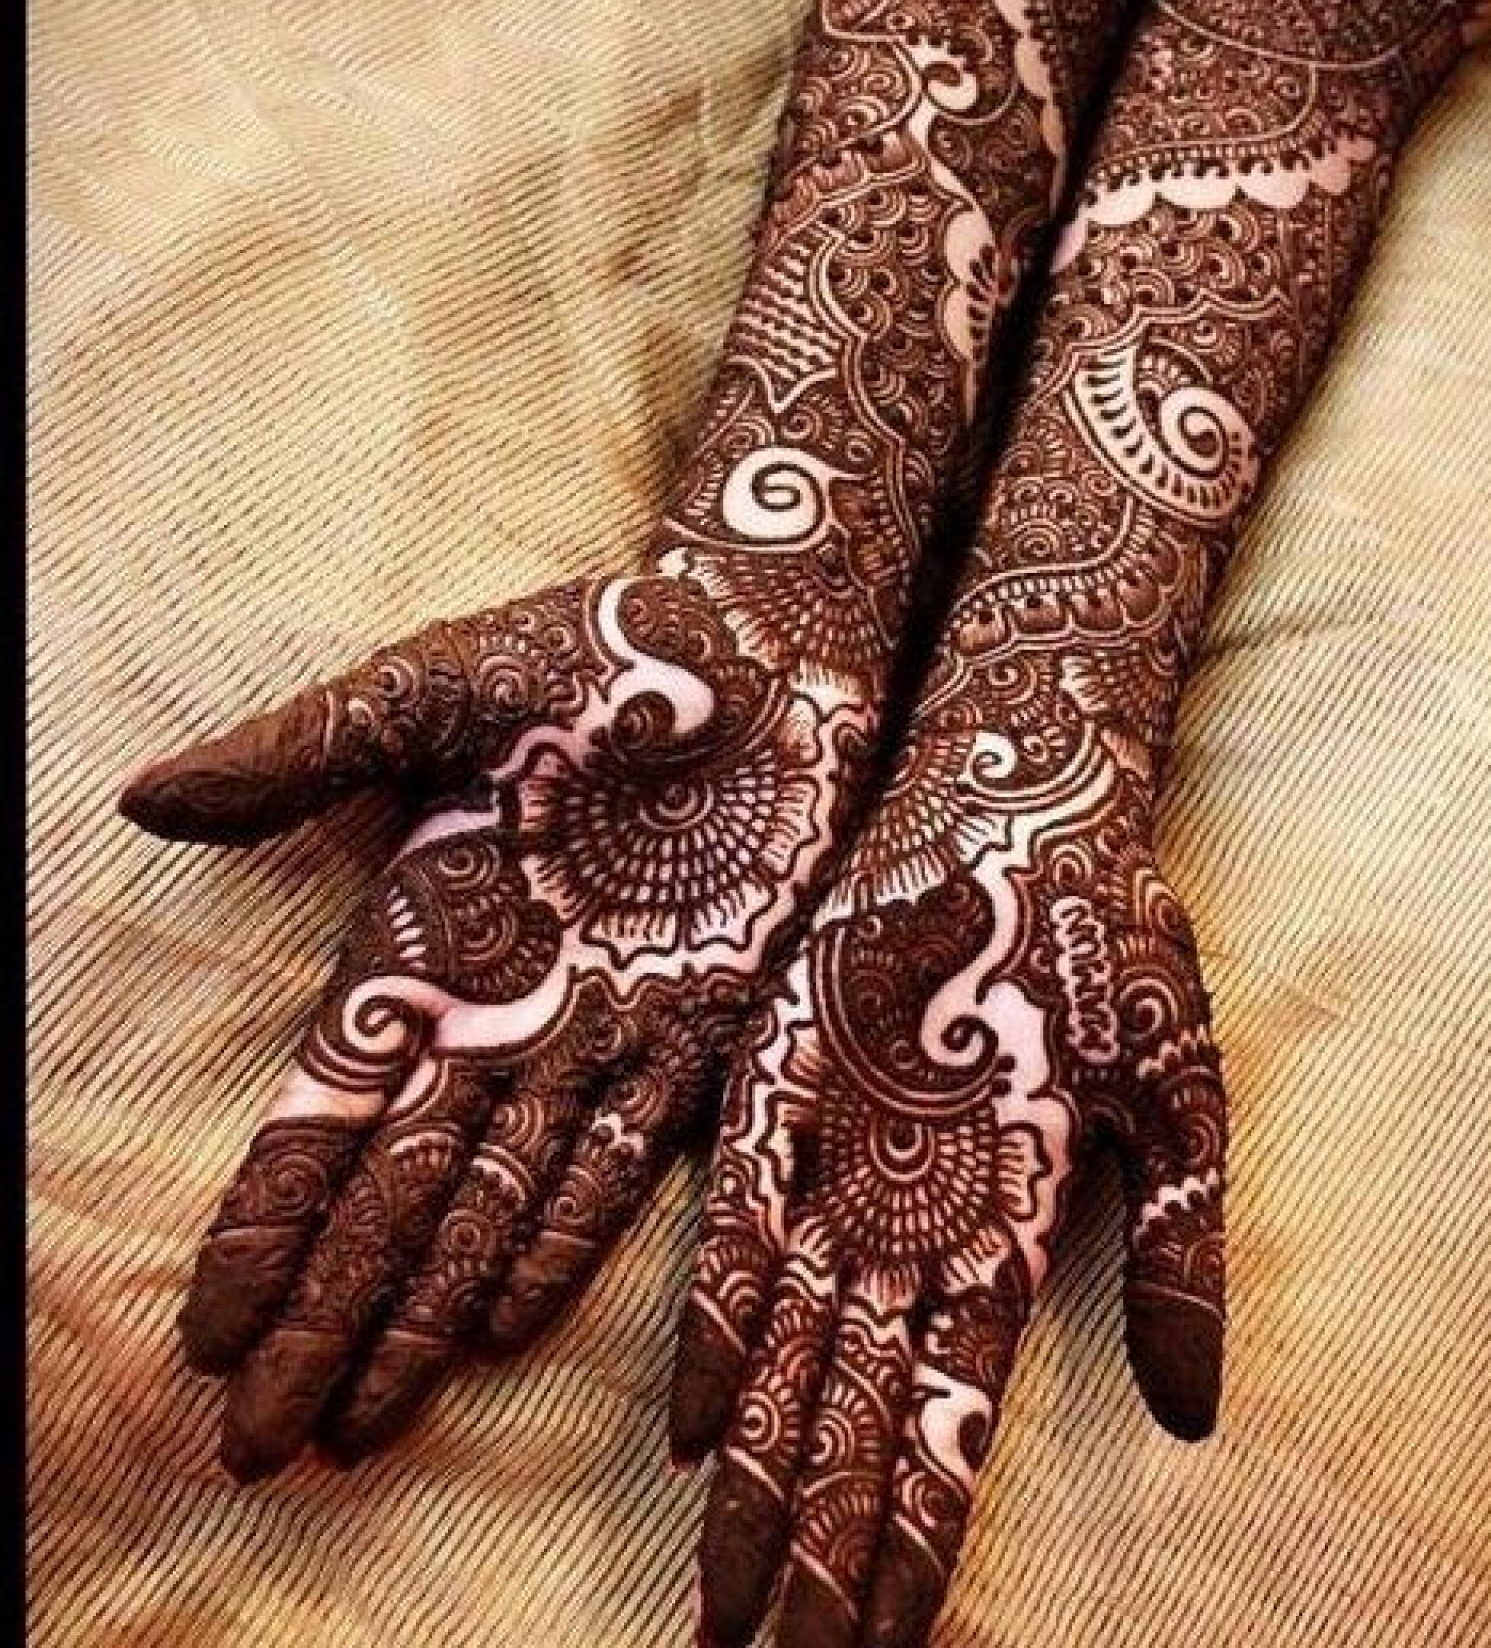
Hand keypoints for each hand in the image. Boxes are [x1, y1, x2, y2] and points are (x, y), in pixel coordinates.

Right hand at [123, 569, 873, 1478]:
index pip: (324, 1109)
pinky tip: (499, 1323)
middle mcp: (499, 1010)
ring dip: (427, 1309)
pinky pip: (621, 1153)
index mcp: (420, 937)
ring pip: (492, 1201)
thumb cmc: (584, 653)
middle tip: (262, 1441)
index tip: (211, 1331)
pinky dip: (561, 1238)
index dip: (269, 1220)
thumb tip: (141, 801)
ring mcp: (598, 1028)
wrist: (755, 642)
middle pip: (395, 1192)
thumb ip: (297, 756)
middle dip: (330, 1312)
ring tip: (364, 1418)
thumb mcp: (425, 692)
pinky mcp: (703, 1024)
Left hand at [670, 685, 1223, 1647]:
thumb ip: (1188, 1251)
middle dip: (820, 1548)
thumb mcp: (1185, 1098)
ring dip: (764, 1472)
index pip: (954, 1426)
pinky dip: (723, 1316)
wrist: (1027, 804)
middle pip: (857, 1418)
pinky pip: (740, 1220)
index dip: (915, 1541)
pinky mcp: (781, 1082)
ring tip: (726, 1596)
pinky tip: (700, 1418)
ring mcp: (841, 1158)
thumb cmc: (1116, 945)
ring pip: (793, 1349)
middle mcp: (911, 1221)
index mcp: (1008, 1236)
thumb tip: (1196, 1418)